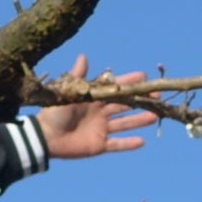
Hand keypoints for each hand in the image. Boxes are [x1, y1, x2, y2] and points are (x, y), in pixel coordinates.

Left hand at [32, 58, 156, 159]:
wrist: (45, 137)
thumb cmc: (53, 112)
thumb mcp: (67, 92)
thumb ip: (78, 76)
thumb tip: (84, 56)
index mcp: (93, 99)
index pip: (115, 88)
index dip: (128, 82)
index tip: (143, 76)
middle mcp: (100, 113)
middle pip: (124, 105)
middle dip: (140, 100)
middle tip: (157, 95)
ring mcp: (101, 129)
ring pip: (125, 123)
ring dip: (140, 120)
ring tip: (155, 115)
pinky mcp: (99, 145)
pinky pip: (117, 144)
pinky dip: (129, 144)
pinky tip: (142, 141)